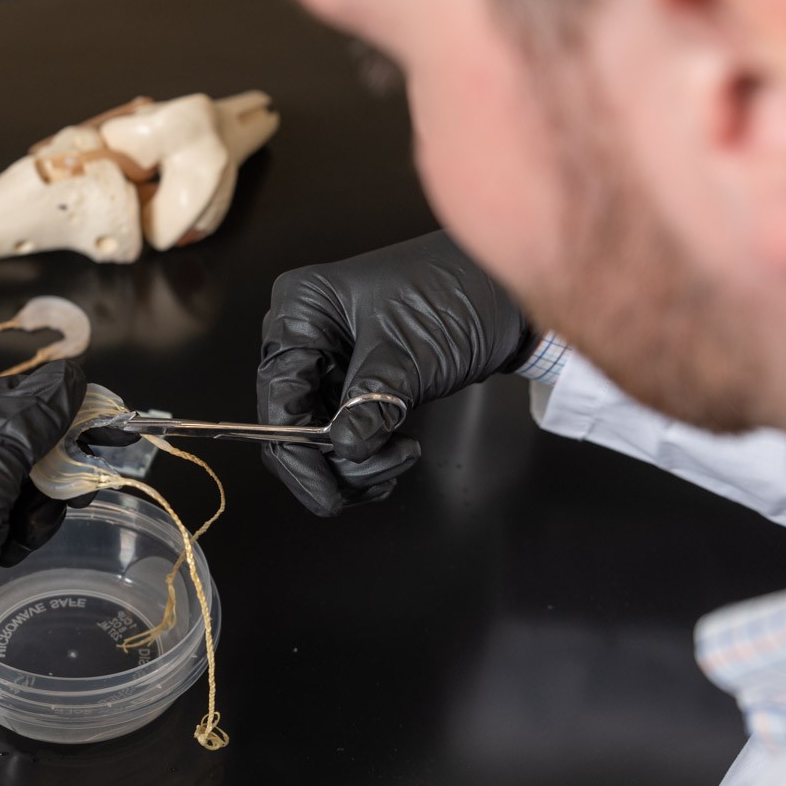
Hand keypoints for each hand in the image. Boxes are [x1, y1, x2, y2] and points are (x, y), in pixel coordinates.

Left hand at [0, 361, 85, 718]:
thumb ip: (25, 421)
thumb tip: (69, 379)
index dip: (45, 416)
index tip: (96, 433)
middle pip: (1, 439)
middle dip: (37, 472)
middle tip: (61, 498)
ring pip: (3, 483)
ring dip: (27, 509)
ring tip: (21, 537)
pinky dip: (10, 533)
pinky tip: (7, 553)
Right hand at [257, 231, 534, 516]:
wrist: (505, 292)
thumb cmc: (459, 292)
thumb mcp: (411, 353)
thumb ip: (371, 403)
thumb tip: (346, 448)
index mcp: (301, 311)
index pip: (279, 396)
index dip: (296, 452)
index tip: (325, 493)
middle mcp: (306, 335)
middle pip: (292, 423)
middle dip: (334, 462)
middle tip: (376, 479)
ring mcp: (330, 361)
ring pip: (319, 437)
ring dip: (357, 465)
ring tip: (402, 456)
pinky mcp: (355, 382)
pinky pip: (346, 433)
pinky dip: (369, 456)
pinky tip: (397, 455)